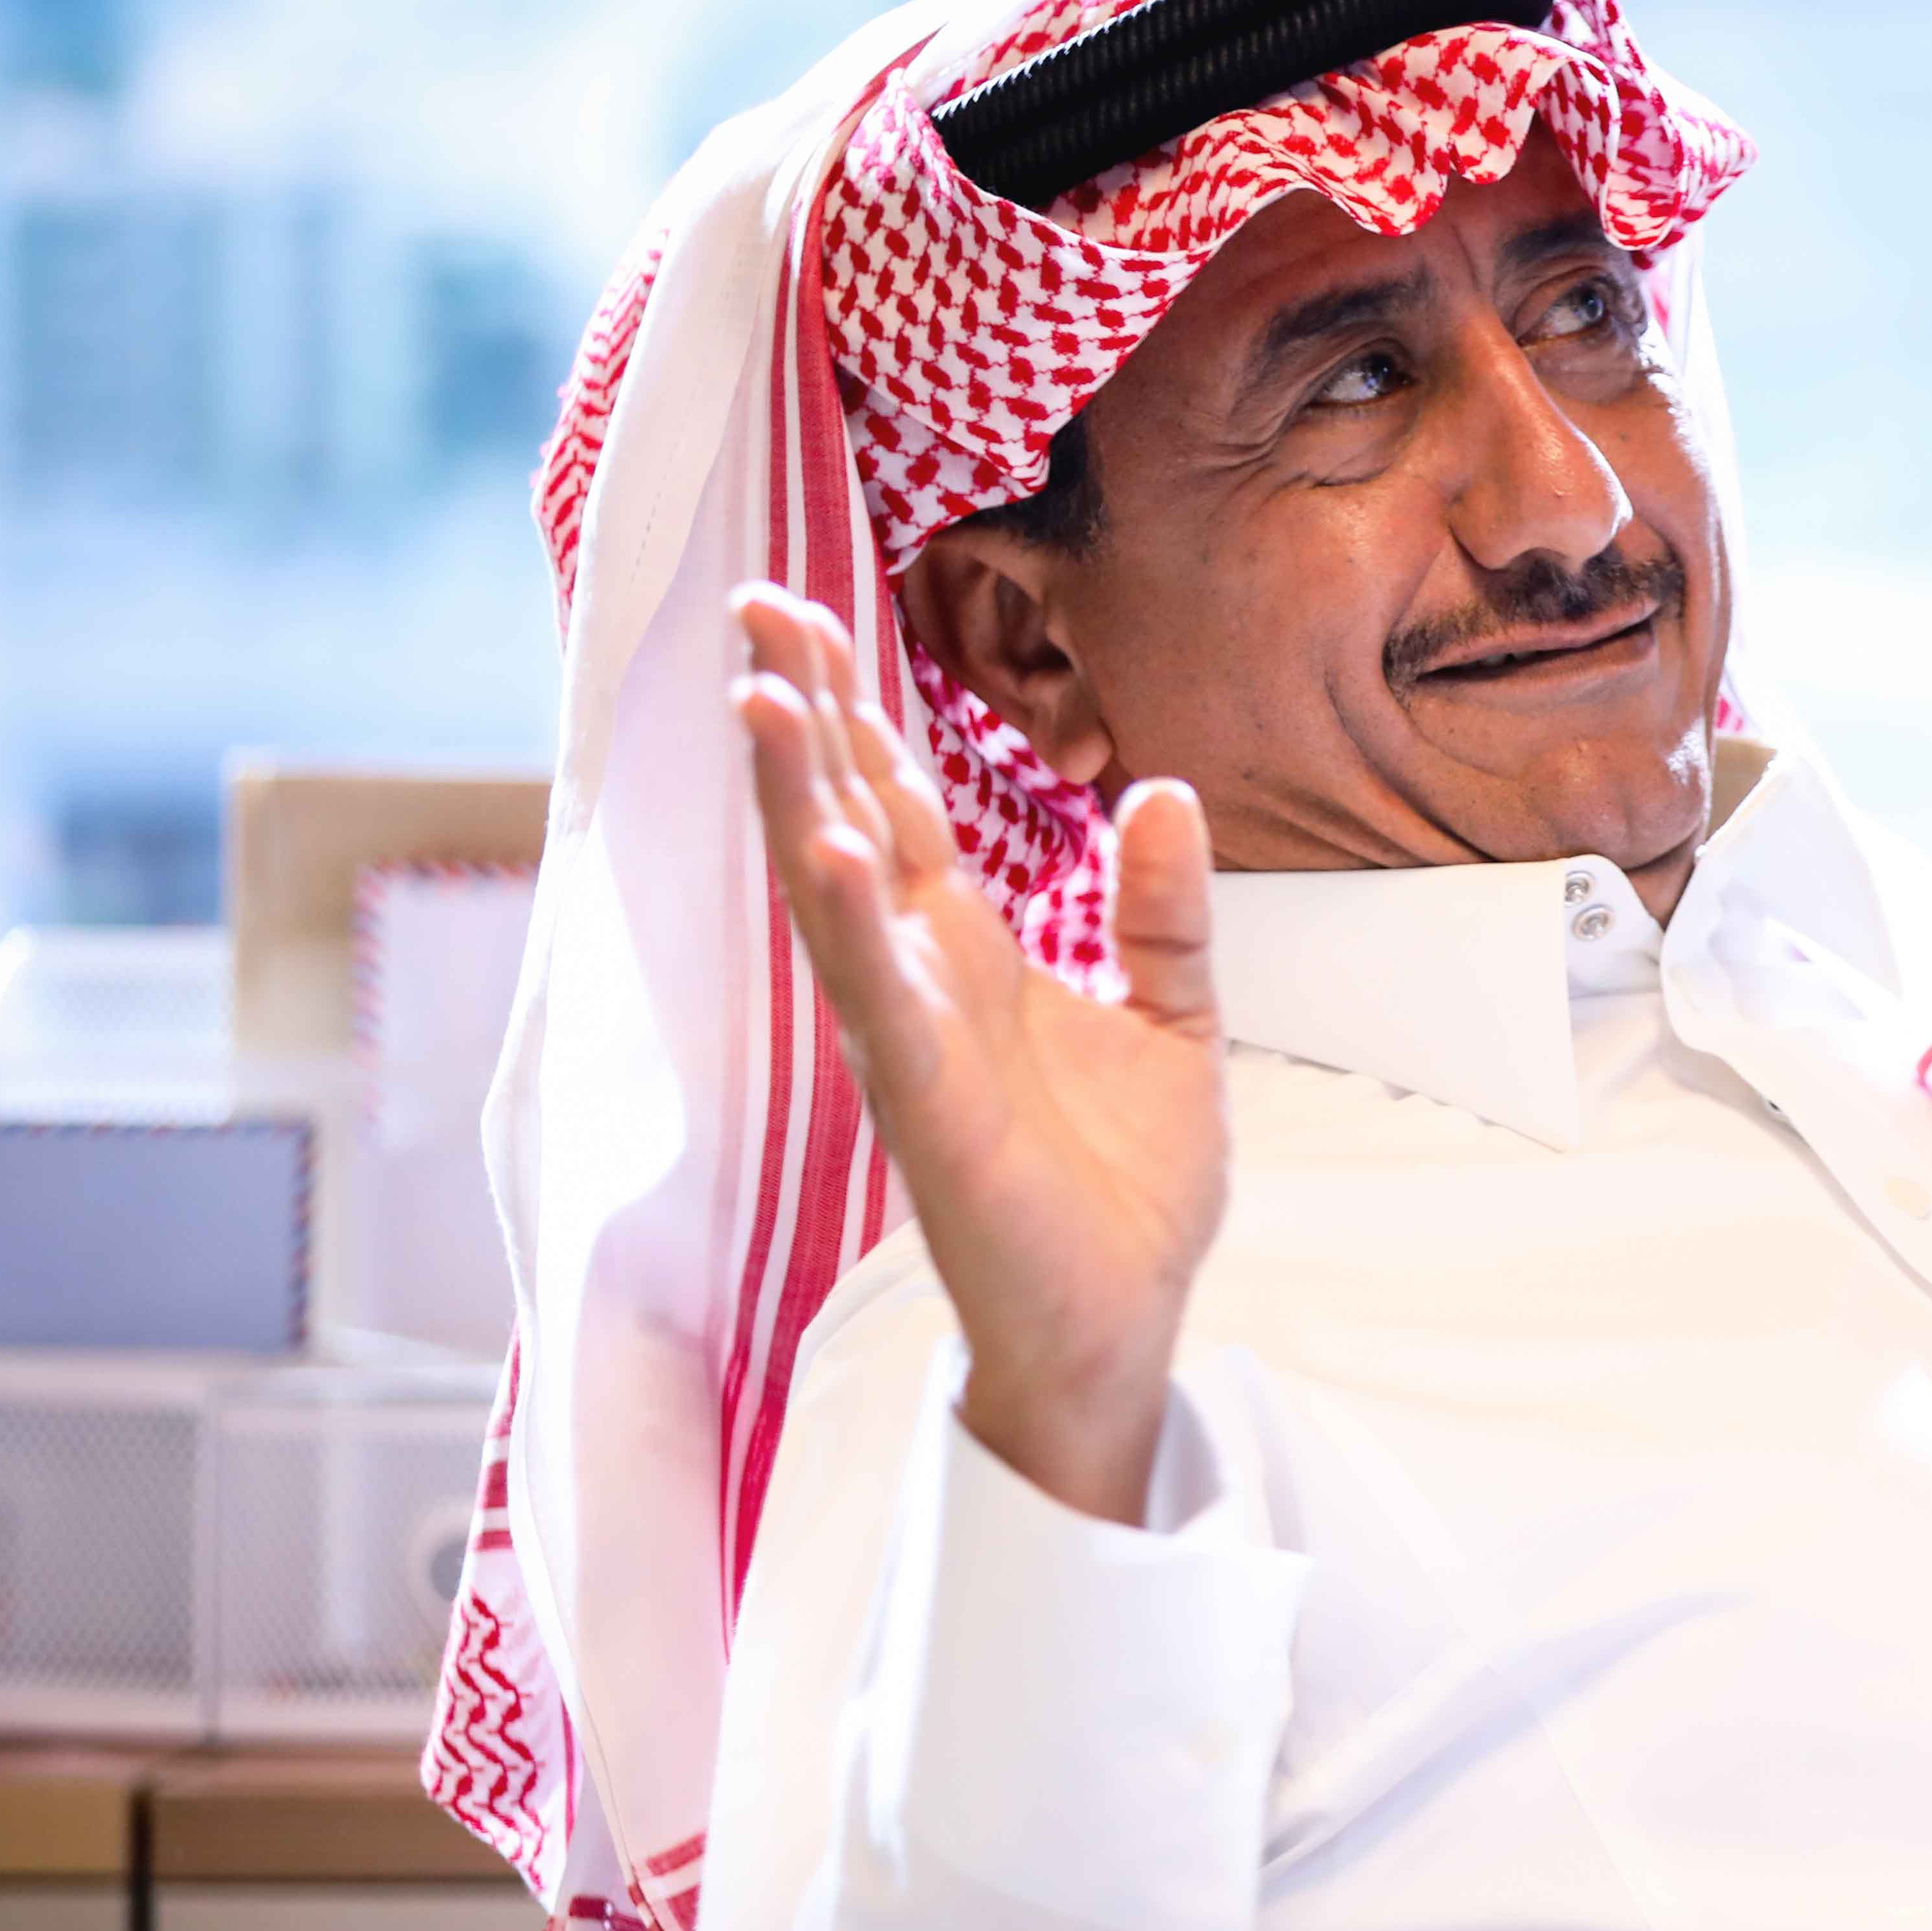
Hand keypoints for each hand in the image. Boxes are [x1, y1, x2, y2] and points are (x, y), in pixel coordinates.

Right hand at [731, 583, 1228, 1520]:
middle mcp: (921, 986)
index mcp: (971, 956)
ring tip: (763, 698)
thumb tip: (1165, 796)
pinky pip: (883, 1007)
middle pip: (846, 823)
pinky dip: (853, 928)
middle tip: (756, 604)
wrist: (1125, 1326)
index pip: (898, 808)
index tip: (808, 613)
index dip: (854, 715)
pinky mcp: (930, 1114)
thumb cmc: (1125, 1190)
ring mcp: (913, 1046)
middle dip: (802, 718)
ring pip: (836, 900)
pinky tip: (833, 853)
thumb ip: (1163, 914)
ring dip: (799, 802)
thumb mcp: (1175, 1023)